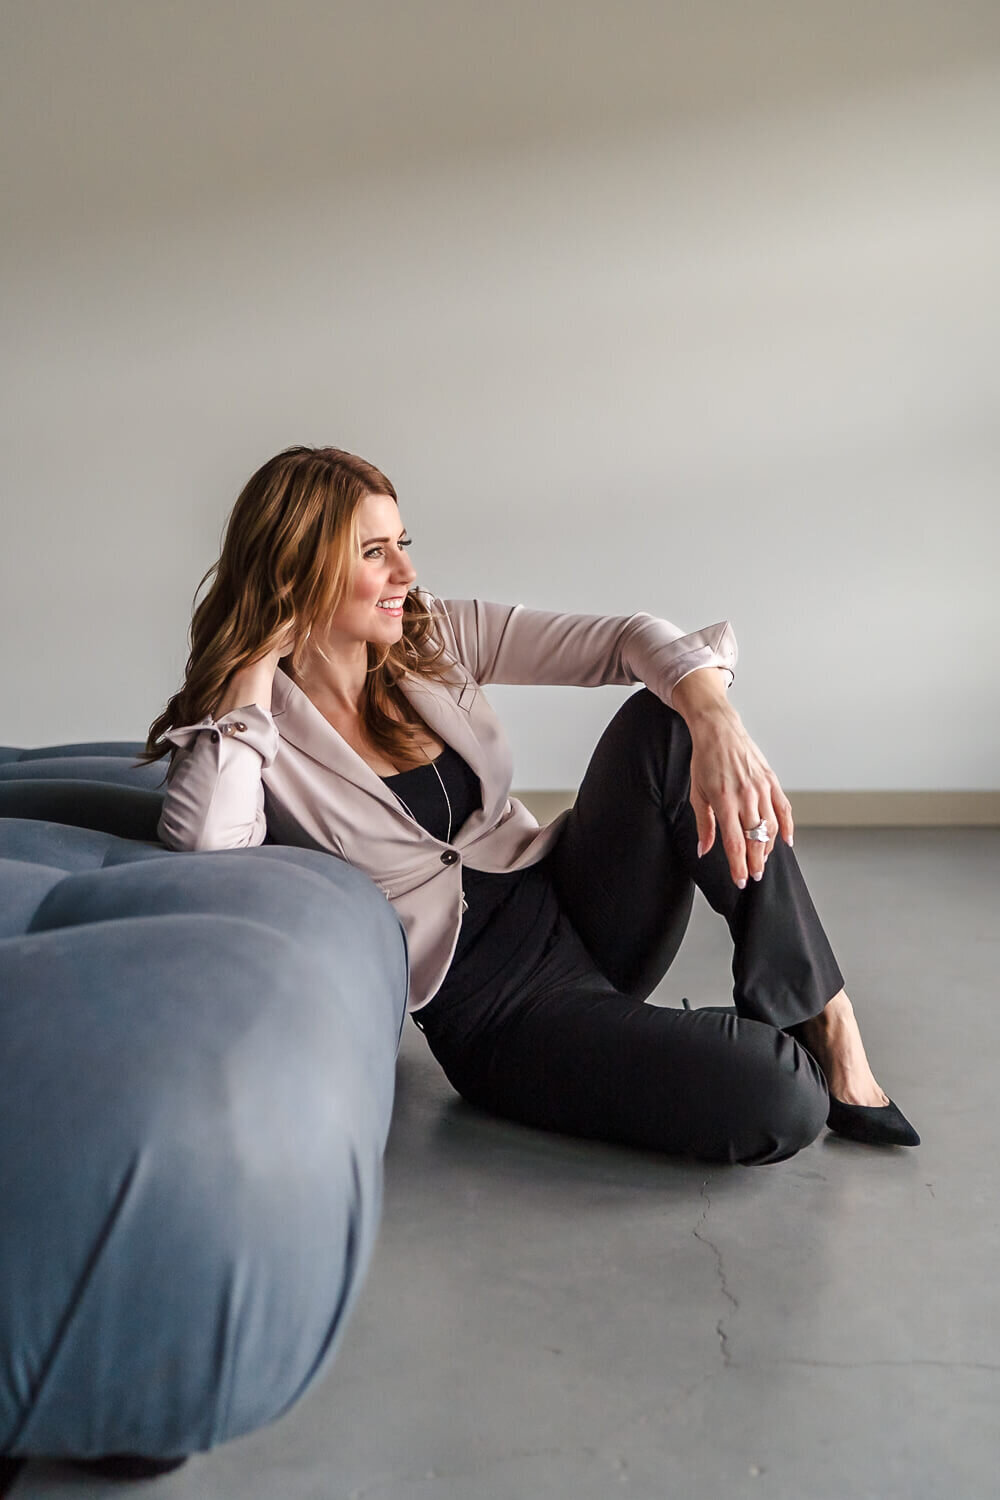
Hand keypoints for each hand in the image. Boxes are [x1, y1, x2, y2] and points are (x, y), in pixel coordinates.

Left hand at [686, 703, 794, 886]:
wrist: (719, 730)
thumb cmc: (704, 760)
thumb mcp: (697, 793)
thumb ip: (703, 825)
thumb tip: (704, 850)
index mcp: (724, 801)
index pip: (735, 843)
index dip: (738, 866)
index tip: (740, 881)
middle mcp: (746, 796)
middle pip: (756, 839)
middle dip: (756, 863)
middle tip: (755, 877)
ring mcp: (761, 788)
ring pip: (771, 827)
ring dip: (768, 848)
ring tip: (762, 860)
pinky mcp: (771, 781)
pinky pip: (784, 809)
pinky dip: (788, 827)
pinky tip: (787, 841)